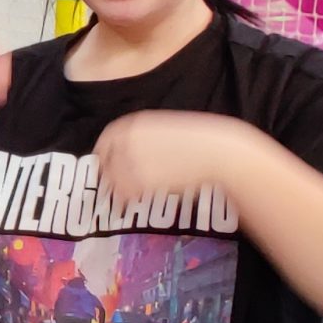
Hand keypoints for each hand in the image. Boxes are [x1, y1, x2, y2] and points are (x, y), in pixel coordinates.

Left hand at [92, 110, 257, 206]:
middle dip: (108, 172)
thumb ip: (147, 137)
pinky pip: (125, 194)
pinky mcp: (142, 182)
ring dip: (117, 187)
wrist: (219, 152)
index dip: (104, 151)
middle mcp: (129, 140)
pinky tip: (136, 199)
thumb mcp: (168, 127)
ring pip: (113, 180)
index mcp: (136, 123)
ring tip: (127, 194)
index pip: (107, 137)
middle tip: (113, 183)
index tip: (105, 161)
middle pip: (106, 160)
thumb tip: (135, 151)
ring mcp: (133, 161)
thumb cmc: (202, 139)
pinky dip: (127, 199)